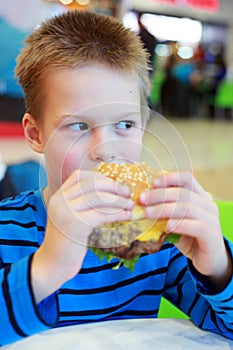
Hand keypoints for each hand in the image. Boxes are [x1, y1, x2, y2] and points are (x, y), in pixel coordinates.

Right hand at [32, 169, 132, 301]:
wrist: (52, 264)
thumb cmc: (66, 242)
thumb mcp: (70, 217)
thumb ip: (81, 204)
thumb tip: (110, 193)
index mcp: (58, 196)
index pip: (79, 176)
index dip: (99, 177)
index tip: (113, 184)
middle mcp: (60, 200)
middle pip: (91, 184)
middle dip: (113, 187)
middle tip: (128, 193)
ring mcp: (67, 211)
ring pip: (99, 197)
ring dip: (119, 200)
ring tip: (130, 205)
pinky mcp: (76, 224)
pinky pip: (102, 214)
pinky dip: (117, 214)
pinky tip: (126, 216)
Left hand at [139, 171, 231, 289]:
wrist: (208, 260)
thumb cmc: (189, 237)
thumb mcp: (174, 221)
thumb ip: (164, 212)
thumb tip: (141, 204)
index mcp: (199, 196)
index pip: (187, 179)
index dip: (169, 178)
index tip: (152, 183)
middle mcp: (208, 205)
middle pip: (183, 193)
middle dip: (159, 195)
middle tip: (141, 199)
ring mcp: (212, 220)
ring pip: (188, 208)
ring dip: (164, 209)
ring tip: (147, 213)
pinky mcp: (212, 235)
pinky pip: (197, 226)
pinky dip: (180, 224)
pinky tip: (167, 226)